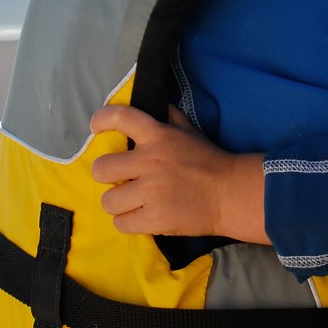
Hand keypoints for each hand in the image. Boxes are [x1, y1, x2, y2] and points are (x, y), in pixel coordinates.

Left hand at [90, 104, 266, 241]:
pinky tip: (143, 215)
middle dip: (108, 175)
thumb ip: (169, 117)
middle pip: (101, 169)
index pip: (122, 118)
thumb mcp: (189, 132)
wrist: (230, 194)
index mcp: (159, 136)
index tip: (96, 126)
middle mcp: (151, 162)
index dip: (102, 119)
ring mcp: (152, 192)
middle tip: (122, 178)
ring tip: (135, 201)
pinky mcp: (155, 219)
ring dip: (119, 202)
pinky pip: (121, 223)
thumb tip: (154, 103)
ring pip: (108, 201)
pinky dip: (129, 221)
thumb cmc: (207, 160)